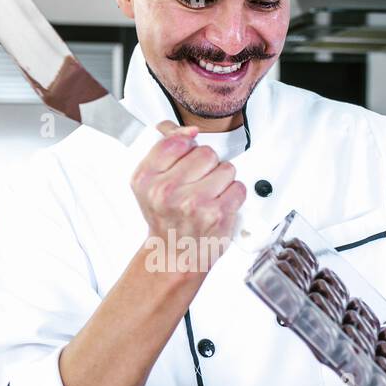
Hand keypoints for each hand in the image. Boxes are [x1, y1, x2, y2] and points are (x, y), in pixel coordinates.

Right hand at [130, 120, 246, 272]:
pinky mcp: (217, 214)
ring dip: (222, 181)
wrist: (174, 255)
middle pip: (205, 153)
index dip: (187, 148)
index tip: (186, 162)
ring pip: (225, 168)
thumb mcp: (150, 183)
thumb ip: (164, 149)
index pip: (177, 141)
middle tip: (197, 185)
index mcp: (147, 179)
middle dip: (207, 166)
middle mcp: (167, 191)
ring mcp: (193, 203)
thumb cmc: (166, 218)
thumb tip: (188, 130)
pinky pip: (238, 187)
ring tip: (208, 196)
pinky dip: (233, 196)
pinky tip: (219, 206)